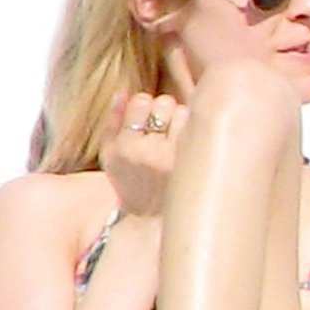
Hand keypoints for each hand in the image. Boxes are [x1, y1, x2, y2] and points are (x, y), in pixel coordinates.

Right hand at [98, 91, 189, 215]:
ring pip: (185, 113)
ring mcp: (176, 160)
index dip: (143, 106)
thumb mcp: (109, 154)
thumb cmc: (128, 180)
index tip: (143, 118)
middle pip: (165, 103)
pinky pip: (200, 129)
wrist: (150, 217)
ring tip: (173, 136)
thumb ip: (112, 121)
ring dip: (179, 120)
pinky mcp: (195, 165)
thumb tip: (123, 92)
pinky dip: (194, 131)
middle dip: (162, 110)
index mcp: (126, 148)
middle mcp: (150, 154)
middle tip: (160, 127)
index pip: (141, 101)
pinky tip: (187, 145)